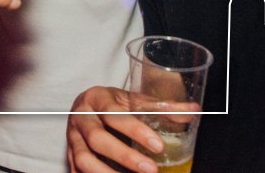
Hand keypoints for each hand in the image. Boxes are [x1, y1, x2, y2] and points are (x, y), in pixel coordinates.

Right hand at [68, 87, 185, 172]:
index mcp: (97, 98)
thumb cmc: (112, 103)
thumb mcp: (134, 99)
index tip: (158, 146)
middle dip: (124, 156)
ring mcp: (72, 138)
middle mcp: (80, 117)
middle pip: (97, 139)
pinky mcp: (69, 155)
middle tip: (151, 170)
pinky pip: (78, 170)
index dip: (135, 130)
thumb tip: (194, 110)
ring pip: (83, 159)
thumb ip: (162, 107)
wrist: (84, 105)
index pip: (114, 114)